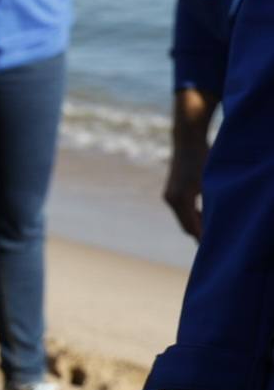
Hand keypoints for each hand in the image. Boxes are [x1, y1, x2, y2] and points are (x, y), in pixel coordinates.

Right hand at [164, 88, 219, 238]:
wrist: (187, 139)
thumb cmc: (203, 159)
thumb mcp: (211, 184)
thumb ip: (212, 207)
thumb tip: (217, 229)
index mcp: (180, 199)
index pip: (193, 229)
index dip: (205, 241)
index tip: (219, 250)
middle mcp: (170, 199)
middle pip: (187, 227)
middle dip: (202, 236)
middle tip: (220, 247)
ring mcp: (169, 195)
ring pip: (184, 219)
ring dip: (198, 226)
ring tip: (217, 233)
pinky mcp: (171, 191)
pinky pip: (182, 211)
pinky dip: (194, 216)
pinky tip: (207, 216)